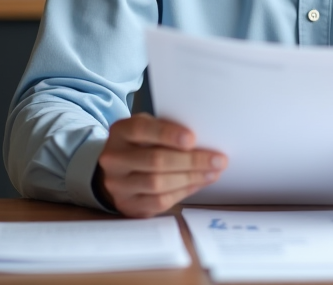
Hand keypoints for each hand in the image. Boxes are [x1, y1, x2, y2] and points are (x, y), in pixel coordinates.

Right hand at [94, 113, 226, 217]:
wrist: (119, 170)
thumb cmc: (142, 144)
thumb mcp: (149, 128)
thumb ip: (168, 130)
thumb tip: (204, 140)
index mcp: (120, 132)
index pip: (142, 130)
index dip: (168, 134)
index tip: (192, 139)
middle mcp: (114, 158)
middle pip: (155, 160)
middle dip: (191, 161)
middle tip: (218, 160)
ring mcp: (118, 185)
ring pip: (158, 183)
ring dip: (191, 178)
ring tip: (213, 172)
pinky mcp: (128, 205)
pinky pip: (159, 201)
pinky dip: (183, 192)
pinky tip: (199, 183)